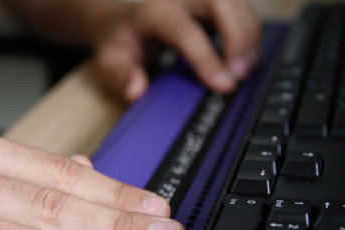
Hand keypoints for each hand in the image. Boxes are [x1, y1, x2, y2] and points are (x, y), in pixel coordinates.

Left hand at [94, 0, 260, 100]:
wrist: (123, 22)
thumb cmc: (120, 44)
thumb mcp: (109, 64)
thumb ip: (121, 77)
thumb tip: (137, 90)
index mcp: (153, 12)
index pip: (185, 32)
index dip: (207, 59)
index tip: (224, 86)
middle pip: (220, 2)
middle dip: (238, 37)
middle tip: (241, 74)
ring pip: (236, 2)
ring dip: (249, 35)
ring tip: (247, 70)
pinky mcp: (212, 3)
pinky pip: (240, 10)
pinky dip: (249, 33)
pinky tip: (246, 58)